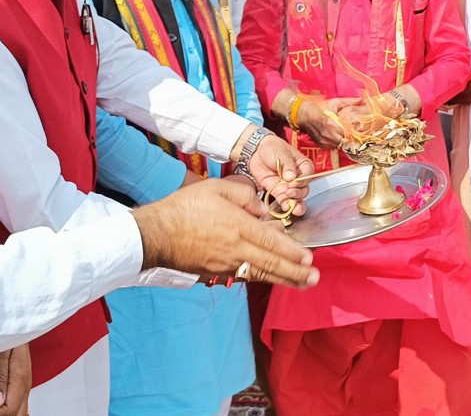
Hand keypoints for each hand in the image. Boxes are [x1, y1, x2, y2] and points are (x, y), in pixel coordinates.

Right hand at [133, 178, 318, 287]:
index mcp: (239, 227)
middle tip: (314, 278)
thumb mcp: (217, 188)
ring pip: (260, 273)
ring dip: (283, 279)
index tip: (310, 257)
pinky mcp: (215, 272)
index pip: (273, 243)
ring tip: (302, 283)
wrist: (156, 234)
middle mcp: (236, 250)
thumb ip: (245, 196)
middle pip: (271, 264)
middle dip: (296, 272)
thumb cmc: (185, 207)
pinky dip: (261, 277)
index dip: (293, 252)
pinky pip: (244, 275)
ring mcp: (226, 264)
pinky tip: (271, 276)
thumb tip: (262, 210)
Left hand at [246, 134, 314, 214]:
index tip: (293, 182)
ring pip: (297, 198)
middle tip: (289, 191)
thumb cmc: (272, 148)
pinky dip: (286, 205)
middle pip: (304, 189)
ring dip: (296, 203)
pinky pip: (284, 200)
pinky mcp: (279, 191)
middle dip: (298, 193)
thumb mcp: (281, 153)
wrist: (256, 152)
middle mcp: (298, 177)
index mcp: (303, 166)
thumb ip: (287, 165)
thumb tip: (291, 177)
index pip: (308, 176)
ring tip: (293, 207)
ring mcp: (289, 186)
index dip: (302, 181)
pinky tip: (287, 208)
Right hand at [296, 97, 359, 148]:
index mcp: (332, 124)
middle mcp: (328, 134)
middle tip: (356, 134)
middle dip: (352, 138)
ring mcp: (324, 141)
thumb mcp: (335, 103)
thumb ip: (349, 102)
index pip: (349, 133)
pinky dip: (338, 143)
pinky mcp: (321, 144)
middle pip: (346, 142)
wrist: (303, 114)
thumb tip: (361, 100)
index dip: (356, 133)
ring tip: (348, 135)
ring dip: (345, 141)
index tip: (361, 130)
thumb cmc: (319, 107)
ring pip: (340, 146)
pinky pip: (333, 147)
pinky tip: (339, 136)